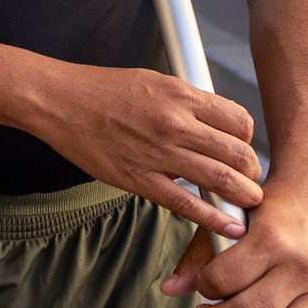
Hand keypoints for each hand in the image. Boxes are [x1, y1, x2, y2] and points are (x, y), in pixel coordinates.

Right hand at [27, 62, 262, 237]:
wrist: (56, 100)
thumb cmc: (100, 89)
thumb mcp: (152, 81)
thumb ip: (185, 102)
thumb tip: (213, 123)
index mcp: (180, 95)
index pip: (240, 122)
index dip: (247, 139)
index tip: (242, 149)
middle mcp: (175, 123)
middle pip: (238, 154)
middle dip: (251, 172)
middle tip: (250, 180)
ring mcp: (158, 153)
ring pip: (221, 180)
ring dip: (243, 196)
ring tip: (247, 202)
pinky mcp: (138, 178)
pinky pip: (187, 204)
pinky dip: (215, 218)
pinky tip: (231, 226)